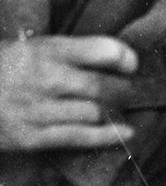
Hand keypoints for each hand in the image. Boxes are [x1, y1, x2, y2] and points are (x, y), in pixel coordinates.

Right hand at [0, 35, 137, 152]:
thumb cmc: (6, 68)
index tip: (131, 65)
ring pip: (93, 113)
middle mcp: (46, 80)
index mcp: (48, 51)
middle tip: (131, 90)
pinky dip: (105, 136)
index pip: (101, 50)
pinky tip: (124, 133)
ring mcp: (37, 111)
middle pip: (101, 86)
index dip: (124, 58)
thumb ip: (71, 52)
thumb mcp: (35, 47)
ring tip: (121, 108)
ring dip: (115, 111)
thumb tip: (114, 58)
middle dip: (123, 89)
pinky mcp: (31, 137)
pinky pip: (77, 138)